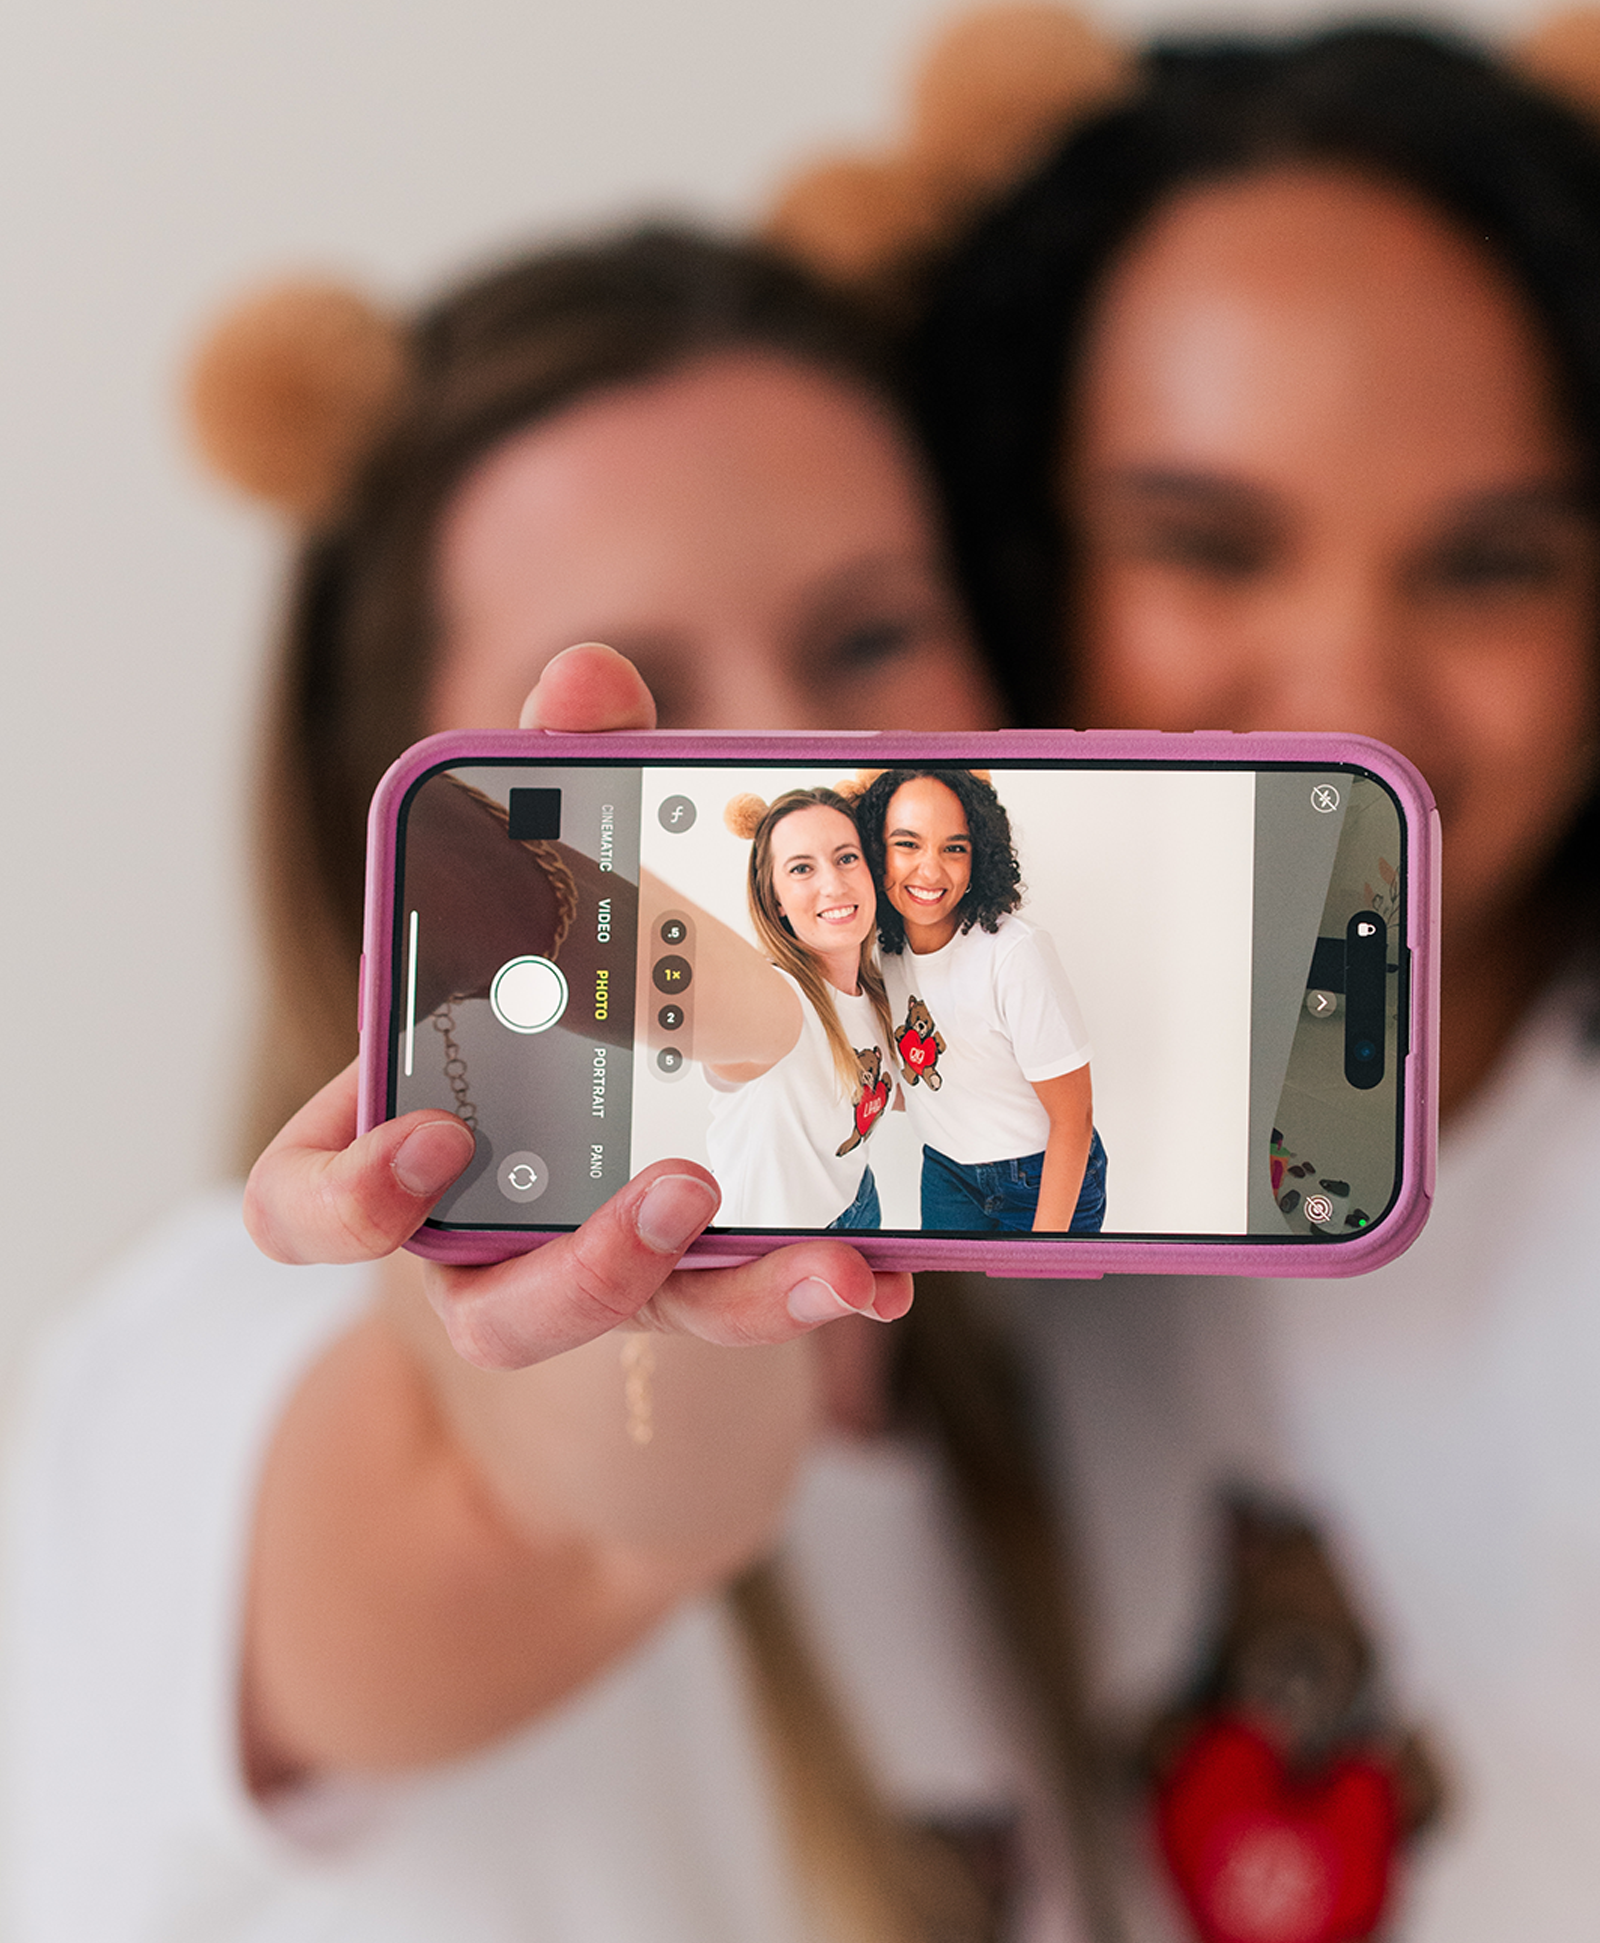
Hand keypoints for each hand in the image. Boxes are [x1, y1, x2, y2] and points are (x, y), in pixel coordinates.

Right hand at [241, 643, 912, 1366]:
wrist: (616, 1106)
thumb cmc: (554, 985)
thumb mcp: (559, 882)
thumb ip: (557, 779)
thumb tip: (592, 672)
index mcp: (409, 1138)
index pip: (311, 1205)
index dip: (347, 1196)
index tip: (431, 1140)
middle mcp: (487, 1234)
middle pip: (492, 1306)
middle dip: (582, 1267)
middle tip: (678, 1191)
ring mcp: (597, 1274)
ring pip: (639, 1328)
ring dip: (733, 1296)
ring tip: (828, 1255)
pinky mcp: (691, 1287)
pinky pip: (743, 1309)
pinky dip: (813, 1287)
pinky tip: (889, 1267)